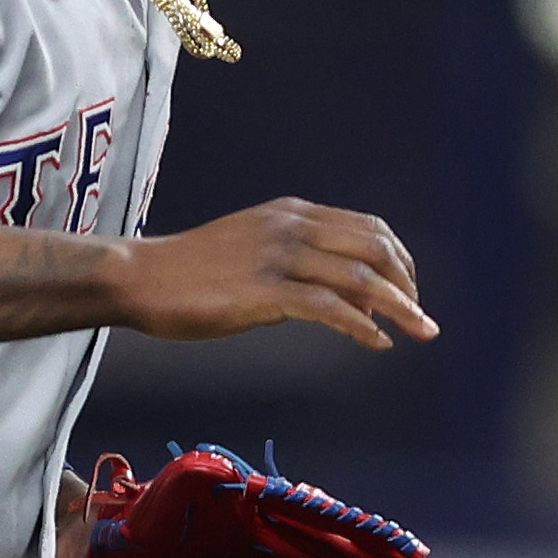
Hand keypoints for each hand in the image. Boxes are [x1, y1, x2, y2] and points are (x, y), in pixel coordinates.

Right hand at [108, 199, 436, 353]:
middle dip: (407, 282)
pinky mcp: (264, 291)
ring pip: (360, 277)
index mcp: (291, 214)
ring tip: (419, 331)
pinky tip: (377, 343)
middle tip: (418, 315)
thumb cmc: (185, 271)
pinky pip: (329, 307)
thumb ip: (294, 264)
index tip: (407, 288)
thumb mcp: (249, 250)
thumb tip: (339, 299)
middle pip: (374, 247)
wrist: (138, 277)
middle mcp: (292, 227)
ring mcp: (279, 257)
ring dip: (400, 307)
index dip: (398, 259)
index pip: (367, 227)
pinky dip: (361, 326)